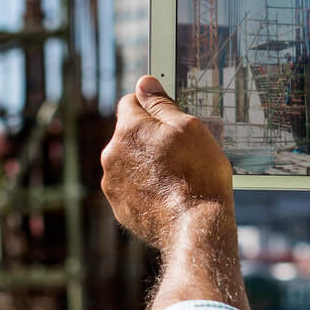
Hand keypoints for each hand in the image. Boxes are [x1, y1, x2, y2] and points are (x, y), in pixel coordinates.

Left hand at [100, 75, 235, 250]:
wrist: (196, 226)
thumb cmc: (198, 174)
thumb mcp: (189, 128)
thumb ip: (161, 104)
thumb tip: (145, 83)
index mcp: (128, 129)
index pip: (130, 101)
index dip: (151, 106)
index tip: (168, 118)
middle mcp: (112, 154)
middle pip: (129, 134)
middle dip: (149, 138)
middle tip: (179, 151)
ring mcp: (113, 183)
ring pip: (129, 162)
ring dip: (146, 164)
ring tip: (176, 177)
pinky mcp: (119, 207)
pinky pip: (130, 188)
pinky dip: (145, 188)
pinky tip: (168, 195)